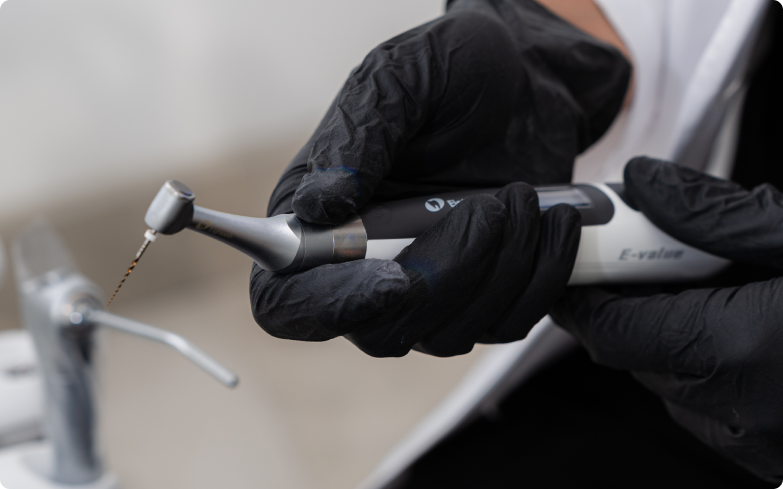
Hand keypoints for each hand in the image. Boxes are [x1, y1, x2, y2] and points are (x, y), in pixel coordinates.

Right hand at [251, 0, 629, 356]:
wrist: (527, 81)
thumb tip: (315, 208)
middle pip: (381, 330)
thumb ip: (356, 140)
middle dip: (448, 276)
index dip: (331, 306)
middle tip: (490, 206)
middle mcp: (362, 267)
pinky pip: (504, 322)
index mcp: (317, 218)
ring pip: (449, 334)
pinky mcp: (478, 295)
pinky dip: (538, 278)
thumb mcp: (399, 81)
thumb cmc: (454, 72)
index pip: (291, 300)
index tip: (393, 278)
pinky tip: (552, 224)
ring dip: (501, 269)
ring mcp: (424, 288)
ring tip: (522, 198)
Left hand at [552, 157, 782, 482]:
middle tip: (654, 255)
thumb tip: (646, 187)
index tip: (577, 261)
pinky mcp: (777, 459)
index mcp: (742, 355)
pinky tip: (748, 325)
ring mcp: (760, 449)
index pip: (611, 330)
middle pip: (636, 355)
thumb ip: (713, 214)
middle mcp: (742, 416)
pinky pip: (710, 407)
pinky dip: (706, 363)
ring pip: (670, 382)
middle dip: (633, 302)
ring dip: (671, 332)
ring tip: (717, 287)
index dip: (583, 293)